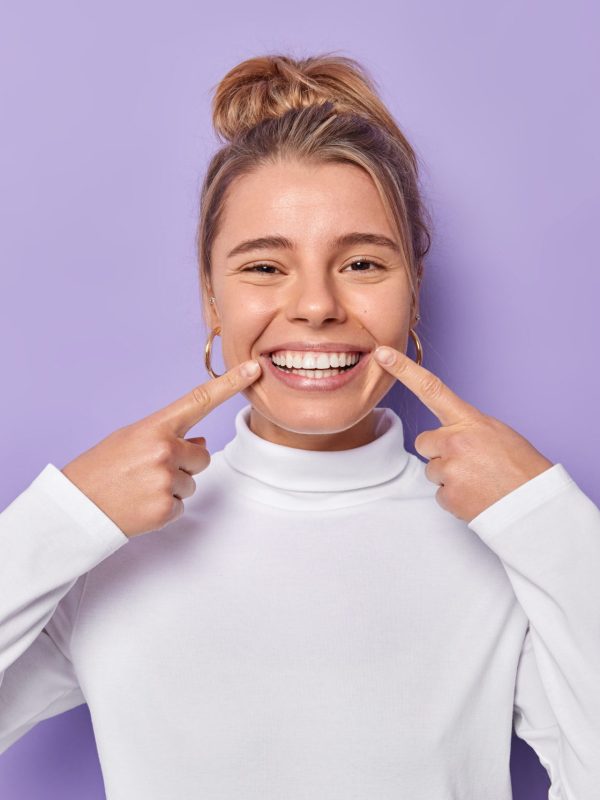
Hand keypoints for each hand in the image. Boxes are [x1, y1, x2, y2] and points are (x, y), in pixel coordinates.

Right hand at [61, 359, 261, 537]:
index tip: (253, 369)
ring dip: (172, 488)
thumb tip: (203, 444)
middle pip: (202, 457)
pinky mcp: (165, 508)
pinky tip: (140, 504)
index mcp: (154, 427)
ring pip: (191, 483)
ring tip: (140, 488)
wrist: (75, 507)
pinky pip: (181, 506)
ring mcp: (166, 479)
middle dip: (184, 465)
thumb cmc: (100, 469)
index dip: (229, 384)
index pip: (199, 400)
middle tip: (149, 472)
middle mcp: (164, 450)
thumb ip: (167, 437)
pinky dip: (164, 508)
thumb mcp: (129, 440)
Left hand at [373, 345, 553, 522]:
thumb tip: (449, 433)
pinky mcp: (447, 494)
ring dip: (450, 476)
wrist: (534, 505)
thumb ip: (468, 428)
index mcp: (469, 421)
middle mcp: (454, 441)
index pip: (431, 388)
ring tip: (478, 481)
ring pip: (432, 470)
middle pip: (425, 442)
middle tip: (470, 463)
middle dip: (440, 453)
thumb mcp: (498, 433)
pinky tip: (476, 495)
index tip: (382, 354)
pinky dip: (455, 496)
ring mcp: (449, 468)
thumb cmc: (521, 468)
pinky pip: (439, 493)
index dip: (404, 370)